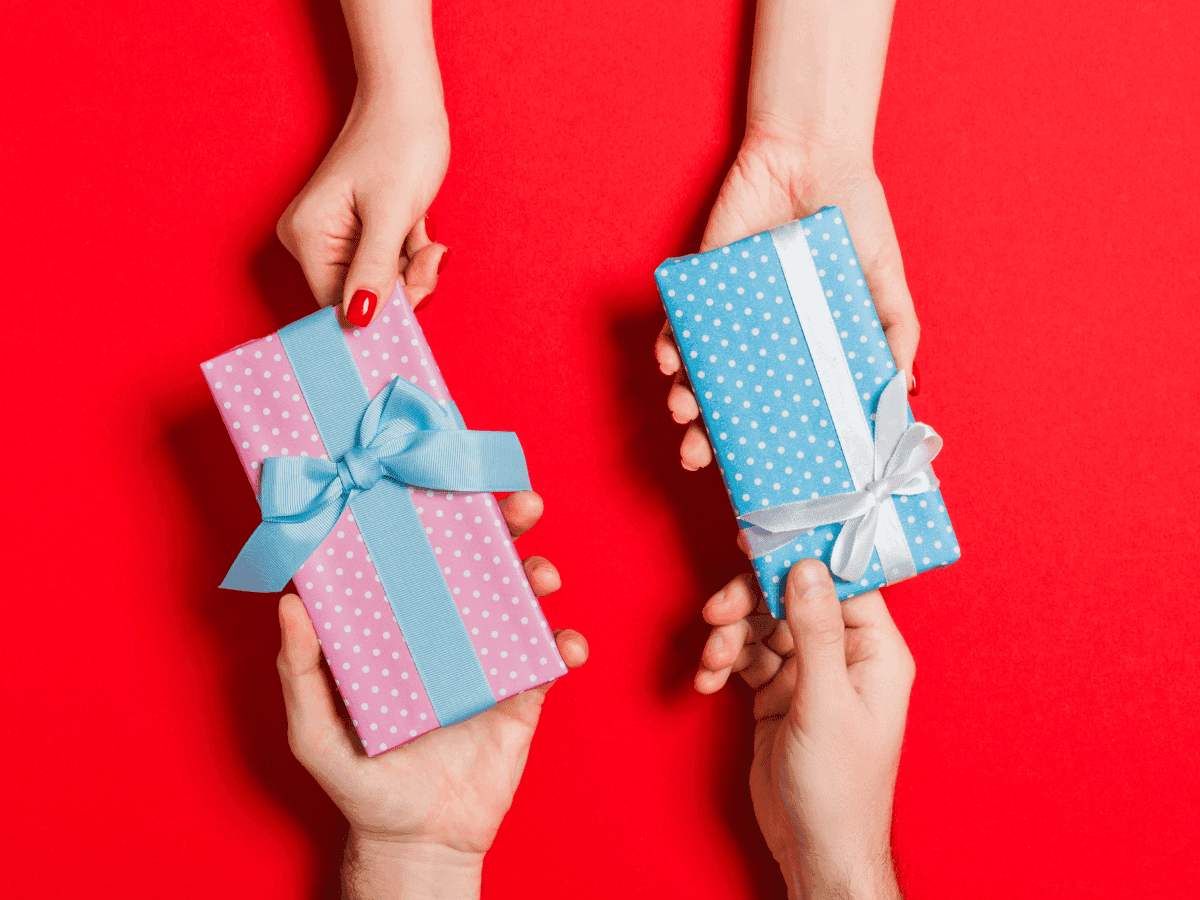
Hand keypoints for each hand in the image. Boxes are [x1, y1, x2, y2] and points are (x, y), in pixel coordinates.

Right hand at [277, 88, 450, 324]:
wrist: (409, 98)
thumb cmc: (399, 142)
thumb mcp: (391, 214)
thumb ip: (375, 270)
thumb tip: (359, 319)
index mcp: (307, 236)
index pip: (336, 304)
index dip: (379, 309)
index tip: (417, 294)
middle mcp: (313, 240)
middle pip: (360, 296)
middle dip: (404, 285)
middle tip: (431, 257)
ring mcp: (336, 236)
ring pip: (380, 283)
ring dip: (413, 269)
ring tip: (427, 239)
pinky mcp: (359, 232)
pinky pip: (388, 264)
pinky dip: (411, 254)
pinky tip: (420, 229)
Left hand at [277, 491, 587, 899]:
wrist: (418, 844)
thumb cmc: (361, 784)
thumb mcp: (315, 731)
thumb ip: (302, 671)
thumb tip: (292, 602)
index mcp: (398, 627)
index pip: (417, 558)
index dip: (434, 517)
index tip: (443, 481)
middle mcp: (445, 633)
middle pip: (479, 564)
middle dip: (505, 527)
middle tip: (521, 507)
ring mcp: (487, 662)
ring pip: (520, 600)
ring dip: (537, 575)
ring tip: (541, 576)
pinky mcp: (522, 697)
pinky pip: (549, 661)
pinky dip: (565, 646)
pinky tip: (564, 646)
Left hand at [655, 122, 918, 469]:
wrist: (812, 156)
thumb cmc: (854, 219)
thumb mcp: (886, 283)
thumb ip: (895, 335)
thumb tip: (904, 396)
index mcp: (805, 351)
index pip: (780, 408)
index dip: (766, 442)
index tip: (755, 474)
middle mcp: (763, 342)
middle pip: (730, 401)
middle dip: (708, 434)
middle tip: (697, 455)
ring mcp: (729, 317)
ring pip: (697, 371)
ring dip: (683, 397)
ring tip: (683, 410)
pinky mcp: (702, 286)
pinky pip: (677, 324)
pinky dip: (668, 345)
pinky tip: (669, 361)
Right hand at [696, 561, 913, 899]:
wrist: (814, 848)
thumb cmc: (839, 787)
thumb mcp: (826, 702)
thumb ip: (815, 630)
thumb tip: (806, 566)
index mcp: (874, 650)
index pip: (839, 582)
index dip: (797, 557)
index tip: (756, 541)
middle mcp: (842, 654)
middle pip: (789, 597)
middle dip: (748, 602)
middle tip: (716, 611)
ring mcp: (807, 673)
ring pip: (760, 625)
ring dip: (729, 636)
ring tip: (712, 660)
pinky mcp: (776, 692)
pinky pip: (744, 656)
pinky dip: (722, 662)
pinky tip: (707, 680)